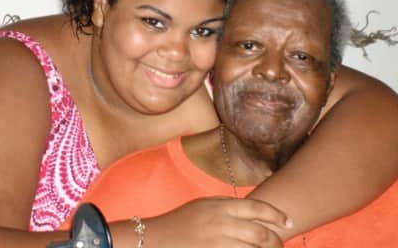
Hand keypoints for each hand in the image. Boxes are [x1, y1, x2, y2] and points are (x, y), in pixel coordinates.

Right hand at [144, 197, 290, 247]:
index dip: (276, 214)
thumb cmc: (183, 219)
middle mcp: (222, 225)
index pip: (257, 208)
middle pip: (260, 234)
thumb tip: (254, 209)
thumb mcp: (206, 204)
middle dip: (276, 241)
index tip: (288, 221)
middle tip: (281, 243)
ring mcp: (218, 244)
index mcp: (221, 207)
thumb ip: (228, 205)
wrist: (158, 238)